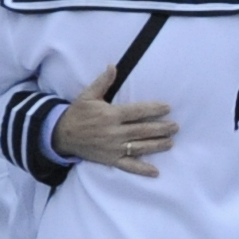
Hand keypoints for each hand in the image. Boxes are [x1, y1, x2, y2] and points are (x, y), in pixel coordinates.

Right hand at [47, 63, 177, 176]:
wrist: (62, 136)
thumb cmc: (77, 113)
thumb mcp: (88, 95)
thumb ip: (102, 81)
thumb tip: (113, 66)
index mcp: (110, 115)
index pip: (137, 112)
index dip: (154, 109)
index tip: (168, 108)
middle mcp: (114, 132)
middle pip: (142, 130)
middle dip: (161, 128)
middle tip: (176, 127)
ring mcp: (113, 148)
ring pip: (139, 147)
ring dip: (157, 145)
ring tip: (171, 142)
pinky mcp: (110, 160)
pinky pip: (128, 166)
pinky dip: (142, 169)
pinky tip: (155, 172)